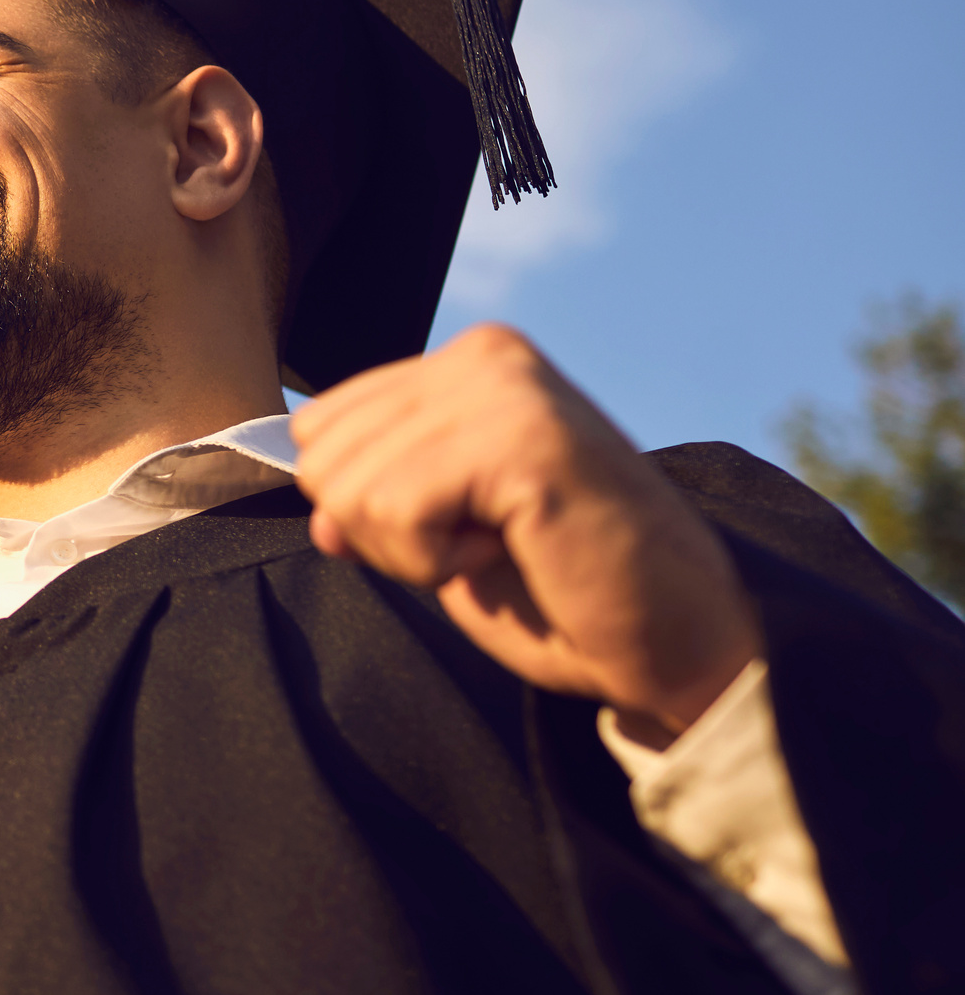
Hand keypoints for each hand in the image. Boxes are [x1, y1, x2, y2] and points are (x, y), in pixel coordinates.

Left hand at [290, 324, 758, 741]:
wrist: (677, 640)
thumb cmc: (565, 591)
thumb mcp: (443, 536)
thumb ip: (375, 502)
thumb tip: (317, 506)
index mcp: (467, 361)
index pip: (319, 428)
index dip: (365, 506)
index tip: (458, 527)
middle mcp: (485, 354)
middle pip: (321, 459)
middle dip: (382, 532)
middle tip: (481, 545)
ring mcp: (506, 388)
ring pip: (348, 489)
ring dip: (414, 551)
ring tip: (504, 546)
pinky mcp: (523, 438)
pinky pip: (396, 509)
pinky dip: (435, 561)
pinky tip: (512, 549)